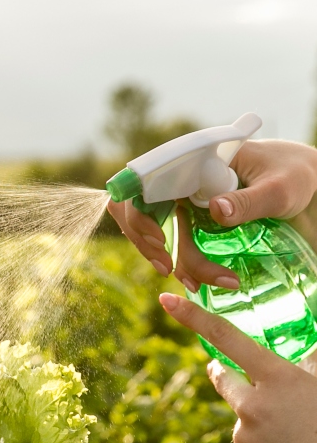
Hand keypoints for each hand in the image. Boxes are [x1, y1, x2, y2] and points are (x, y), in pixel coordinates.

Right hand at [109, 140, 316, 290]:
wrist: (306, 183)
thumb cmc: (296, 176)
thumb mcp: (278, 189)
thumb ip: (248, 200)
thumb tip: (214, 209)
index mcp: (197, 160)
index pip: (146, 183)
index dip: (141, 213)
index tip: (159, 240)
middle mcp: (183, 178)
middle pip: (141, 210)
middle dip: (147, 242)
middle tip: (169, 269)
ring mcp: (184, 198)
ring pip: (150, 228)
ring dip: (159, 257)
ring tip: (192, 282)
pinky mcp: (191, 216)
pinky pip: (168, 239)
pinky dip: (174, 261)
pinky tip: (192, 278)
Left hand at [159, 292, 316, 442]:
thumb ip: (308, 364)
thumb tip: (304, 352)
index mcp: (280, 379)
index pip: (229, 338)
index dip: (195, 317)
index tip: (168, 299)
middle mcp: (253, 405)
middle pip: (225, 381)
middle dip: (224, 375)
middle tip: (222, 371)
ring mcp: (243, 438)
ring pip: (244, 425)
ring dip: (262, 430)